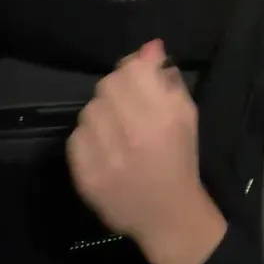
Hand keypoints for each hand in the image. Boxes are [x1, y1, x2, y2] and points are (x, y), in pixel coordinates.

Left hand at [67, 39, 210, 240]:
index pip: (129, 70)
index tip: (139, 79)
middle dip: (117, 91)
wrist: (168, 214)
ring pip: (88, 110)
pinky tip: (105, 150)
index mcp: (161, 116)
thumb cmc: (180, 160)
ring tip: (116, 131)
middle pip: (106, 86)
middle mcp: (130, 132)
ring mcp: (104, 155)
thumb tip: (150, 48)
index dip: (133, 69)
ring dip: (101, 115)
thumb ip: (168, 80)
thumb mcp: (186, 115)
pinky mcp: (85, 174)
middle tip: (128, 108)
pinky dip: (89, 139)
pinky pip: (76, 138)